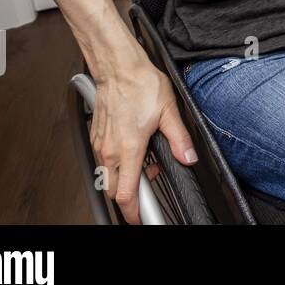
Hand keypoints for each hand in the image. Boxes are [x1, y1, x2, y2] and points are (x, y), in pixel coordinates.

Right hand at [91, 62, 196, 223]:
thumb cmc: (140, 83)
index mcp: (128, 148)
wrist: (119, 66)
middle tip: (150, 183)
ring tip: (145, 161)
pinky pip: (103, 160)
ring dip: (125, 177)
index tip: (142, 218)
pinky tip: (133, 149)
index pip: (126, 194)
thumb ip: (179, 139)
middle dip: (130, 195)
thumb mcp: (169, 111)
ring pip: (107, 175)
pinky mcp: (96, 135)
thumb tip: (188, 157)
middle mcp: (109, 150)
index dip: (134, 212)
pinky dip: (117, 163)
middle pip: (113, 190)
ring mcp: (100, 143)